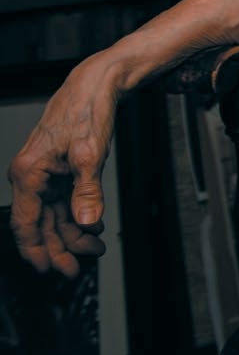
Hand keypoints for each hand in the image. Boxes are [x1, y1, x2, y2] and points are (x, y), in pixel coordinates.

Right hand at [7, 55, 119, 276]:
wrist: (96, 84)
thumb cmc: (86, 111)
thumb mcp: (91, 155)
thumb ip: (88, 192)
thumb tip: (87, 222)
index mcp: (29, 173)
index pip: (26, 224)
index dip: (36, 250)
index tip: (49, 269)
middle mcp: (32, 175)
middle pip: (41, 224)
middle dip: (59, 247)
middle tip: (77, 268)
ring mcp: (46, 172)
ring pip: (54, 214)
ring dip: (73, 233)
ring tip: (95, 248)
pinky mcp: (60, 168)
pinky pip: (64, 201)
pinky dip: (78, 215)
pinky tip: (93, 226)